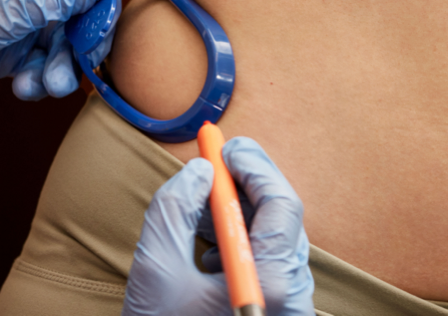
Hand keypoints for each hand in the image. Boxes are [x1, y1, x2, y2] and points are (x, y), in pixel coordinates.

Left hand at [0, 0, 118, 125]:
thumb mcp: (9, 4)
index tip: (102, 21)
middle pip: (84, 4)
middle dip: (84, 38)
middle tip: (83, 62)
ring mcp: (20, 13)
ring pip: (66, 39)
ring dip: (62, 66)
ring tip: (49, 85)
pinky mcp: (11, 46)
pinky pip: (43, 61)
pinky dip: (40, 77)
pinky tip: (24, 88)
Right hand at [123, 137, 313, 314]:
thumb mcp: (155, 270)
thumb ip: (174, 208)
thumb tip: (199, 172)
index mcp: (271, 287)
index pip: (282, 206)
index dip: (255, 168)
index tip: (227, 148)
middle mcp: (292, 298)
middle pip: (283, 220)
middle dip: (248, 185)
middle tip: (218, 161)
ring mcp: (288, 309)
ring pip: (275, 241)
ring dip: (243, 212)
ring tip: (207, 199)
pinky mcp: (277, 314)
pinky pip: (269, 264)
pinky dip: (243, 242)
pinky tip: (212, 242)